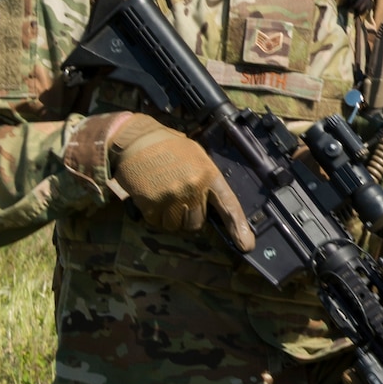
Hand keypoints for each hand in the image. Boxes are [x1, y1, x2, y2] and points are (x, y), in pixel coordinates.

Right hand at [108, 115, 256, 250]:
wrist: (136, 139)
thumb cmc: (168, 146)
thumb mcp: (196, 156)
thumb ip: (207, 180)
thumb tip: (217, 208)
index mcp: (209, 174)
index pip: (229, 205)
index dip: (238, 226)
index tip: (246, 245)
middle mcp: (193, 188)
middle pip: (197, 223)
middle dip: (189, 218)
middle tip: (179, 200)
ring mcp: (172, 197)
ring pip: (176, 226)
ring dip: (170, 218)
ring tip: (164, 195)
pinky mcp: (152, 204)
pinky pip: (157, 223)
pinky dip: (154, 215)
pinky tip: (151, 196)